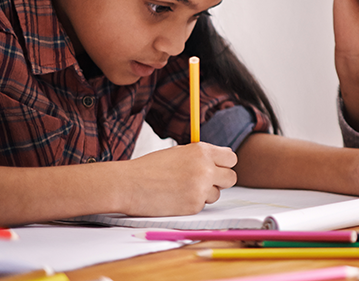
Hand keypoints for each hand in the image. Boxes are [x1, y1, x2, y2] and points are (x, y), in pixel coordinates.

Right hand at [119, 142, 237, 215]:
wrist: (127, 185)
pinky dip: (192, 203)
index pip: (231, 158)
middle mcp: (205, 168)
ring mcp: (201, 188)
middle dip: (220, 181)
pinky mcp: (194, 206)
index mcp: (202, 151)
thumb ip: (201, 157)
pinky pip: (202, 205)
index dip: (223, 164)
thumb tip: (221, 162)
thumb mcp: (179, 152)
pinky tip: (175, 198)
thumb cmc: (149, 168)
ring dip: (204, 193)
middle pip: (231, 178)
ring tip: (182, 189)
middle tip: (204, 181)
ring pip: (216, 194)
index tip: (216, 168)